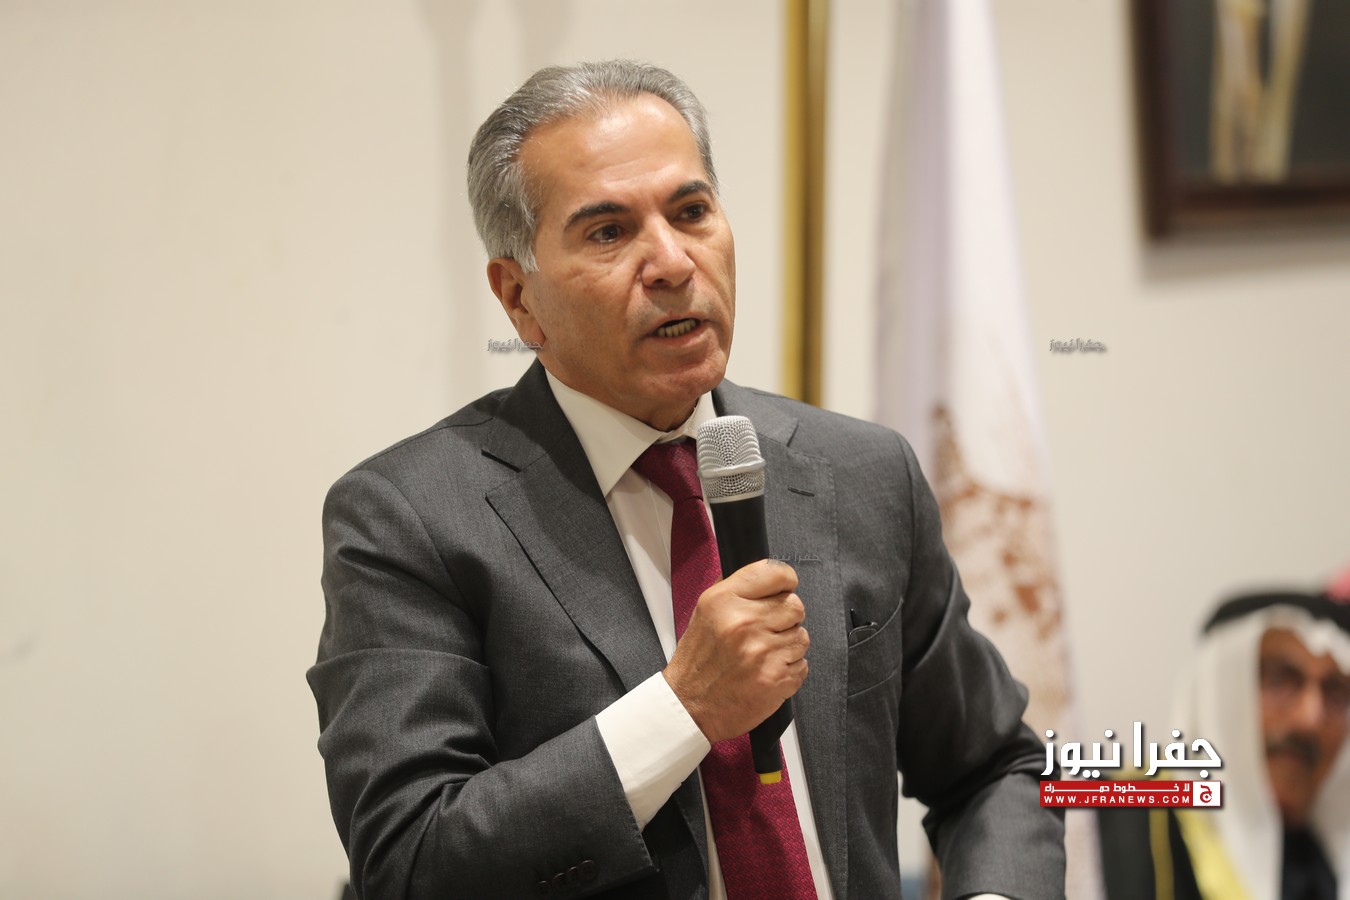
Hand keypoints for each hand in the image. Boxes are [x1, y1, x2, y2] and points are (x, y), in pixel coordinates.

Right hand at [662, 560, 809, 743]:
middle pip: (795, 605)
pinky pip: (802, 664)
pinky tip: (766, 671)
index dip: (785, 581)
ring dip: (787, 645)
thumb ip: (737, 590)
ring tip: (763, 654)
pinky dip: (789, 669)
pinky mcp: (776, 678)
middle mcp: (744, 622)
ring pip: (801, 636)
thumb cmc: (699, 661)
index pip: (776, 573)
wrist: (691, 706)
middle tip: (766, 631)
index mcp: (725, 601)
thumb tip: (768, 577)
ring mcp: (762, 652)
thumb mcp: (704, 612)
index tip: (783, 589)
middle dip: (785, 618)